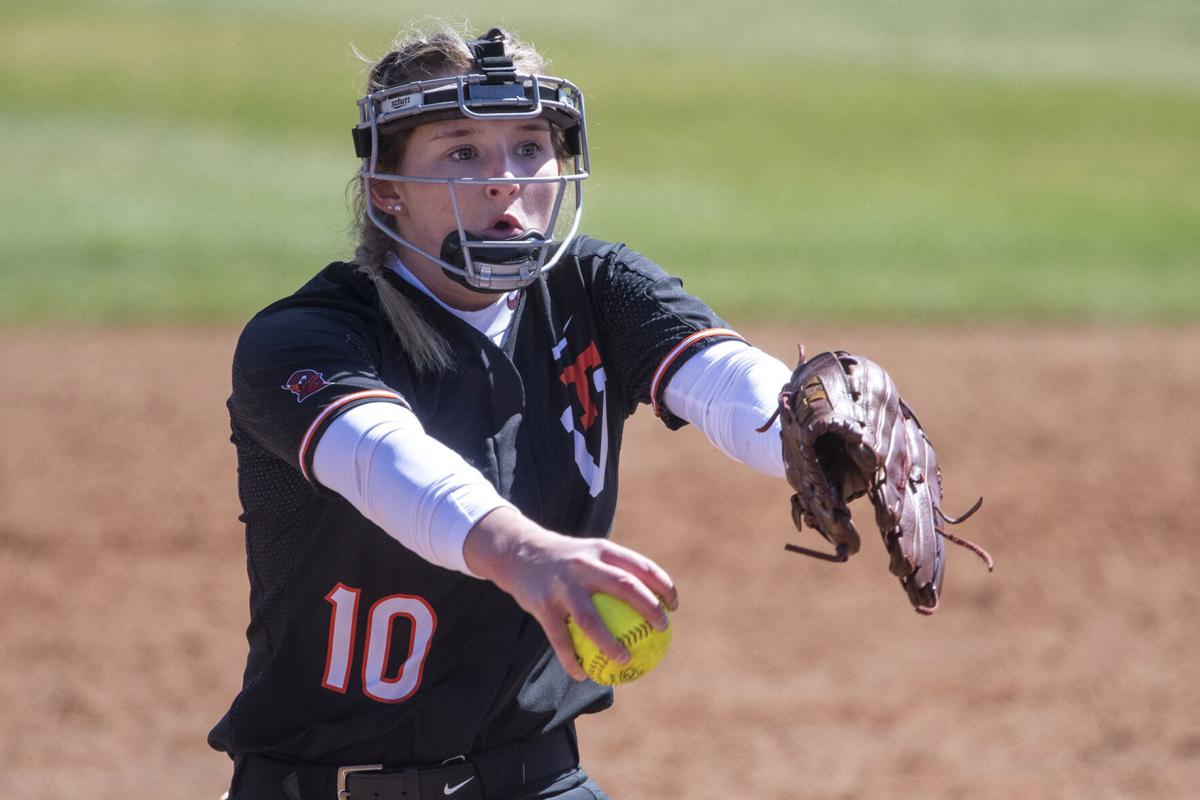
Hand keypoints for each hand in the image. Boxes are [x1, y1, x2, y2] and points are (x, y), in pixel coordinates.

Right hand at [463, 506, 677, 680]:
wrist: (518, 551)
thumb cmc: (564, 560)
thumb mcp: (590, 554)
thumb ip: (615, 572)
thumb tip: (650, 602)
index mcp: (601, 550)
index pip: (640, 566)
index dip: (663, 585)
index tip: (674, 606)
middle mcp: (584, 564)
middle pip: (624, 586)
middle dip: (649, 608)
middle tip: (662, 630)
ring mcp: (562, 584)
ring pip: (590, 619)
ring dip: (610, 643)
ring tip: (625, 660)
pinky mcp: (542, 603)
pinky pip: (560, 638)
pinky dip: (572, 659)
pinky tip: (582, 675)